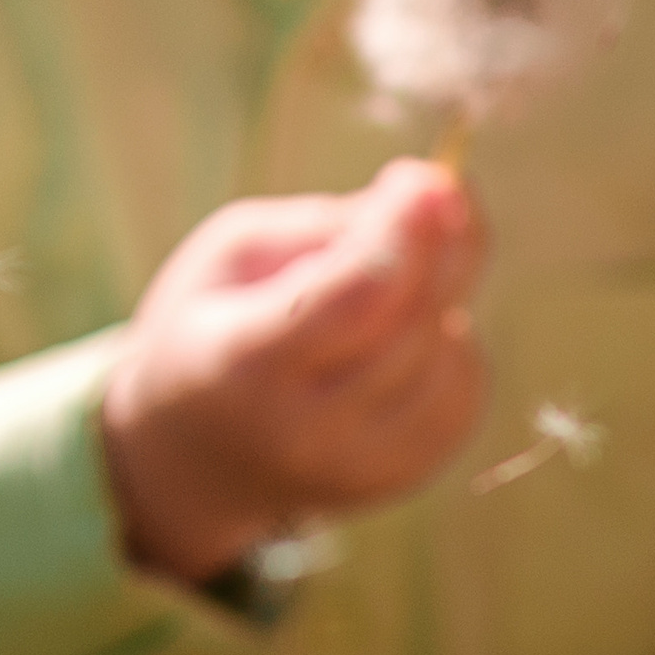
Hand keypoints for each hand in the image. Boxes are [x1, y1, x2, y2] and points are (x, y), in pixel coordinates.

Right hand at [100, 157, 487, 583]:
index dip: (403, 231)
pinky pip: (464, 391)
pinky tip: (412, 327)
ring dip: (445, 291)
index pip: (353, 299)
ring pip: (449, 356)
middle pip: (413, 322)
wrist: (191, 457)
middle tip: (435, 187)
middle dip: (441, 240)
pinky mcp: (400, 478)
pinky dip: (452, 343)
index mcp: (245, 364)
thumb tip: (435, 196)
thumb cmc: (213, 326)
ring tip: (399, 272)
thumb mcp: (237, 252)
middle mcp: (306, 432)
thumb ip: (331, 225)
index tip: (425, 175)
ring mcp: (359, 467)